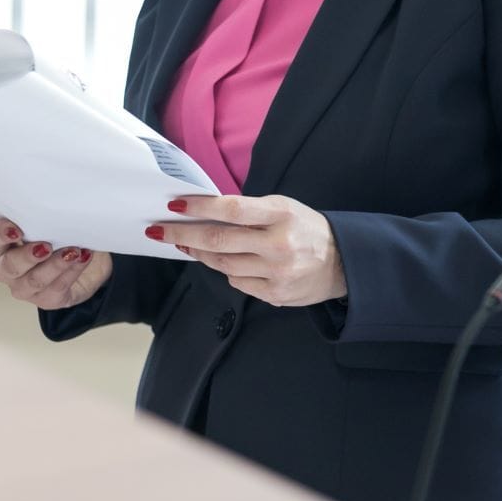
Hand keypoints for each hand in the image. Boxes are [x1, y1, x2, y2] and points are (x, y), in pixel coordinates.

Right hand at [0, 219, 111, 309]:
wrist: (85, 263)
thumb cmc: (60, 239)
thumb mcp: (50, 223)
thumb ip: (45, 217)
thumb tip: (57, 204)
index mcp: (4, 246)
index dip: (2, 234)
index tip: (16, 229)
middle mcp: (8, 269)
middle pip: (9, 266)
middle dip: (27, 256)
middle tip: (46, 246)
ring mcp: (24, 288)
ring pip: (34, 281)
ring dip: (55, 265)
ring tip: (74, 251)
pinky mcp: (46, 300)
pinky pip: (56, 289)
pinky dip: (71, 272)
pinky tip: (82, 258)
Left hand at [149, 194, 346, 306]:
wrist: (343, 263)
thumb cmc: (305, 229)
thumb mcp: (283, 209)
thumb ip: (249, 211)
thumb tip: (204, 212)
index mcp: (282, 215)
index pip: (233, 209)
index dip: (200, 208)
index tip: (175, 205)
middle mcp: (279, 245)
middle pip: (219, 242)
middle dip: (183, 236)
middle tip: (159, 230)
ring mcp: (277, 273)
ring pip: (223, 265)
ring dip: (200, 254)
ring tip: (188, 245)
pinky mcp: (275, 295)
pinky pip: (237, 283)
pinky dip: (227, 271)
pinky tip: (227, 262)